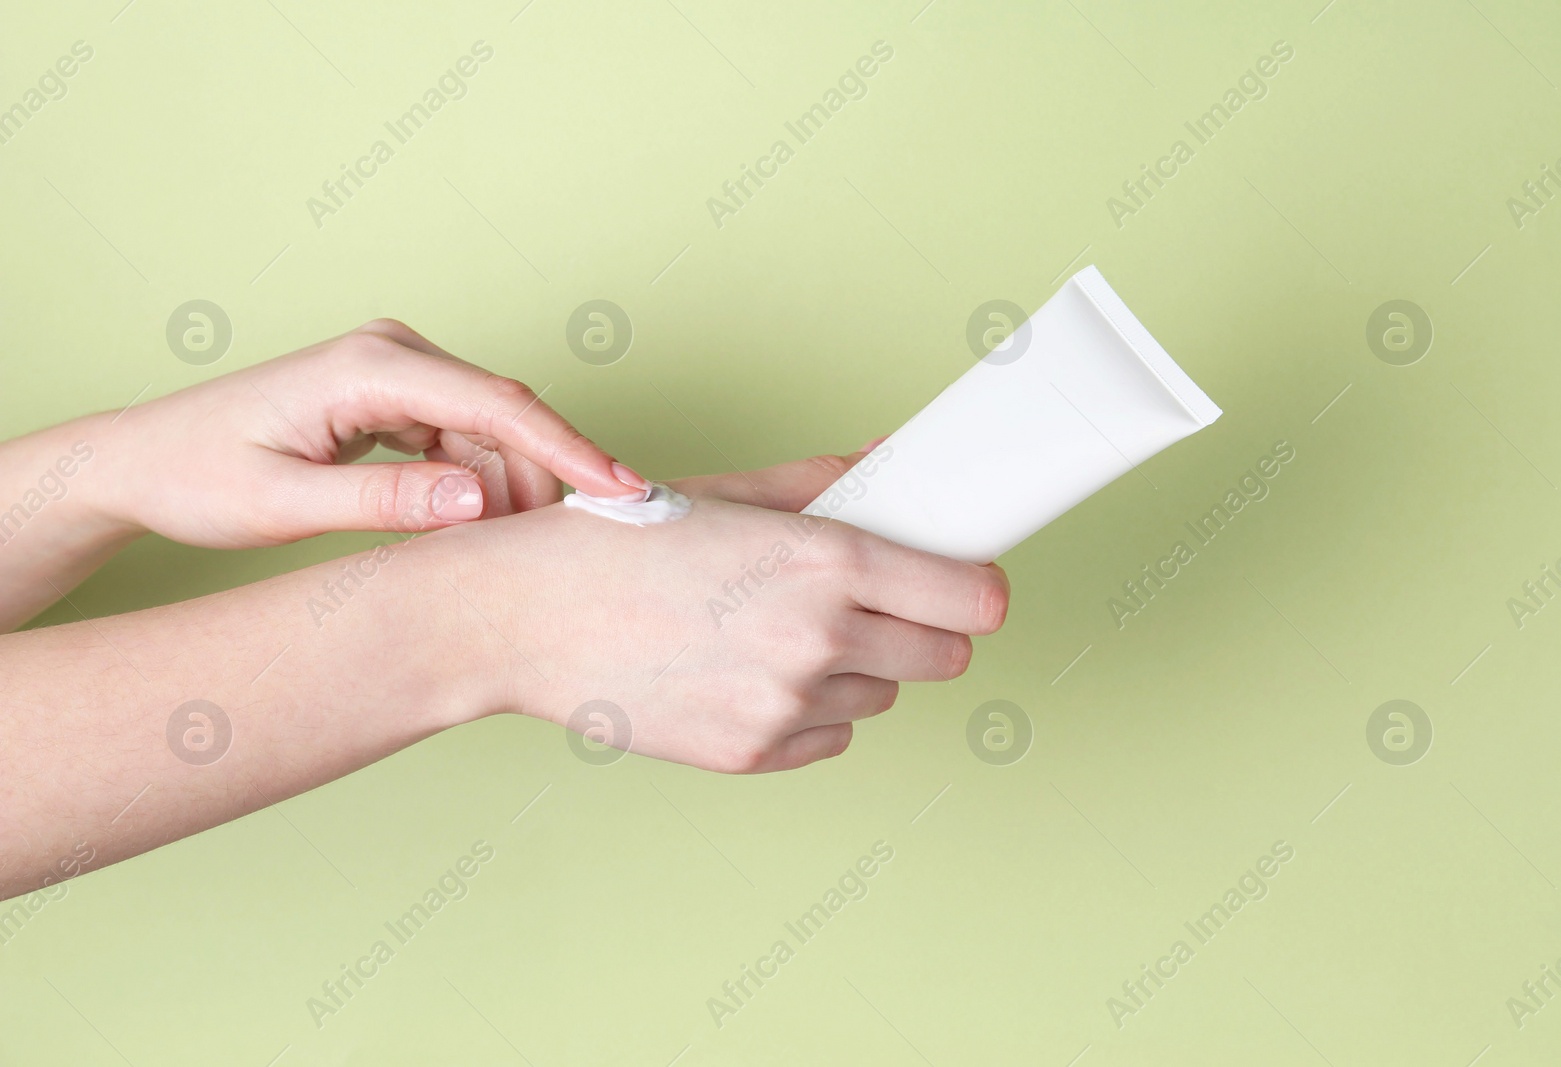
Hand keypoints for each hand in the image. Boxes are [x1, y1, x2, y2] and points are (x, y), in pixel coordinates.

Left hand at [87, 318, 646, 548]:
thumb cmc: (197, 476)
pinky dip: (480, 483)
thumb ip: (383, 504)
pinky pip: (463, 438)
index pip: (497, 403)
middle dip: (547, 479)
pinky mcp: (393, 395)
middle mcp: (391, 352)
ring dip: (510, 488)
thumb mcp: (283, 503)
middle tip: (576, 548)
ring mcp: (394, 369)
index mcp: (368, 365)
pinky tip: (478, 527)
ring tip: (512, 551)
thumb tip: (477, 502)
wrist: (142, 460)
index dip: (569, 450)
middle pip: (505, 415)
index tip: (624, 490)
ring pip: (490, 431)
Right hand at [436, 450, 1009, 771]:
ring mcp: (785, 707)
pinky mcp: (751, 755)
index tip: (968, 583)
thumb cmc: (614, 542)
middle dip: (923, 628)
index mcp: (822, 561)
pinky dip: (812, 710)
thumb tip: (892, 463)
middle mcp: (816, 640)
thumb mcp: (727, 492)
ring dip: (858, 667)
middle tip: (875, 603)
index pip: (972, 599)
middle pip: (946, 656)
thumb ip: (826, 483)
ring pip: (884, 696)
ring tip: (784, 631)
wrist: (519, 618)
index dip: (977, 588)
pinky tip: (752, 670)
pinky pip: (830, 737)